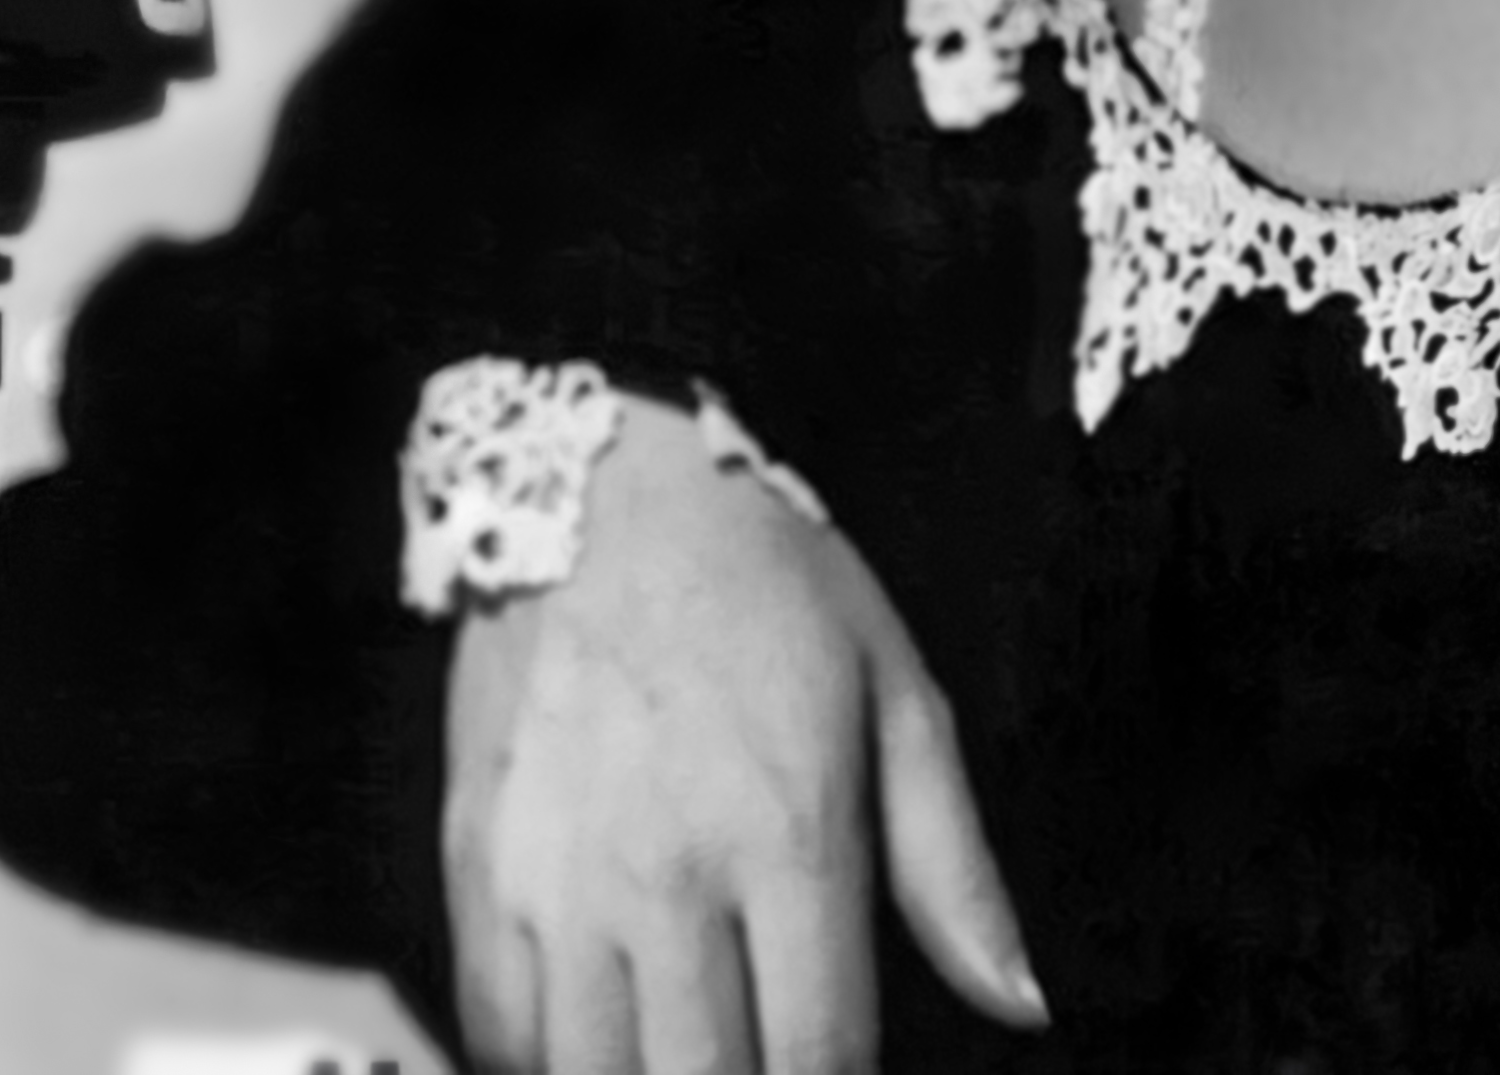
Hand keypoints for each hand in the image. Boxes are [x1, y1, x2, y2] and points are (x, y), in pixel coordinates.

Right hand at [441, 394, 1048, 1072]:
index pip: (823, 1057)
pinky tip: (598, 1043)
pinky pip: (499, 1033)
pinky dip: (546, 1063)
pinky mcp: (476, 872)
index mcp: (789, 833)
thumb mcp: (892, 690)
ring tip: (690, 1048)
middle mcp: (668, 876)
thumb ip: (953, 865)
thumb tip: (1022, 1004)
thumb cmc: (764, 580)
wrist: (597, 482)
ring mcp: (558, 883)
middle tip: (764, 1060)